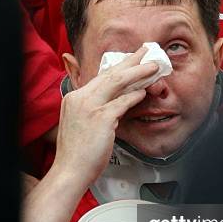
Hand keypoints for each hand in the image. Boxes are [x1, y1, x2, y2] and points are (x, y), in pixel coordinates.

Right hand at [52, 46, 157, 186]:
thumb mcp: (81, 124)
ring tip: (152, 67)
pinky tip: (144, 91)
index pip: (100, 78)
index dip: (118, 67)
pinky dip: (134, 96)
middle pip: (110, 74)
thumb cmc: (77, 153)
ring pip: (117, 82)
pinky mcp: (100, 118)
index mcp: (74, 98)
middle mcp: (80, 98)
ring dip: (137, 73)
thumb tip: (117, 102)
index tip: (130, 59)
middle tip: (146, 51)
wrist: (69, 170)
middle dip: (130, 61)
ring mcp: (89, 107)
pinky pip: (121, 102)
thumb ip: (94, 110)